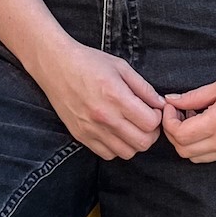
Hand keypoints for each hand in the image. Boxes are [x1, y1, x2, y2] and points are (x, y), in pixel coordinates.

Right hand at [28, 39, 165, 159]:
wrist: (55, 65)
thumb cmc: (88, 62)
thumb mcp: (120, 67)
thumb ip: (143, 88)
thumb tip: (161, 104)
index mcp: (115, 96)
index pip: (150, 123)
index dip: (157, 117)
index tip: (152, 109)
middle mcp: (104, 116)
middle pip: (142, 142)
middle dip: (150, 132)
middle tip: (145, 120)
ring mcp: (91, 129)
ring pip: (127, 152)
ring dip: (134, 142)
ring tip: (130, 126)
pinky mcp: (81, 135)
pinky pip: (107, 154)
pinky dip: (116, 147)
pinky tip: (115, 132)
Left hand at [162, 62, 215, 162]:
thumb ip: (192, 96)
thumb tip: (171, 100)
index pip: (179, 133)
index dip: (168, 120)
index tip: (170, 106)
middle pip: (184, 150)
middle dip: (173, 132)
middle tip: (176, 113)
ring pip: (196, 157)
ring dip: (186, 142)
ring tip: (192, 120)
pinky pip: (211, 156)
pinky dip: (201, 146)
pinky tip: (206, 127)